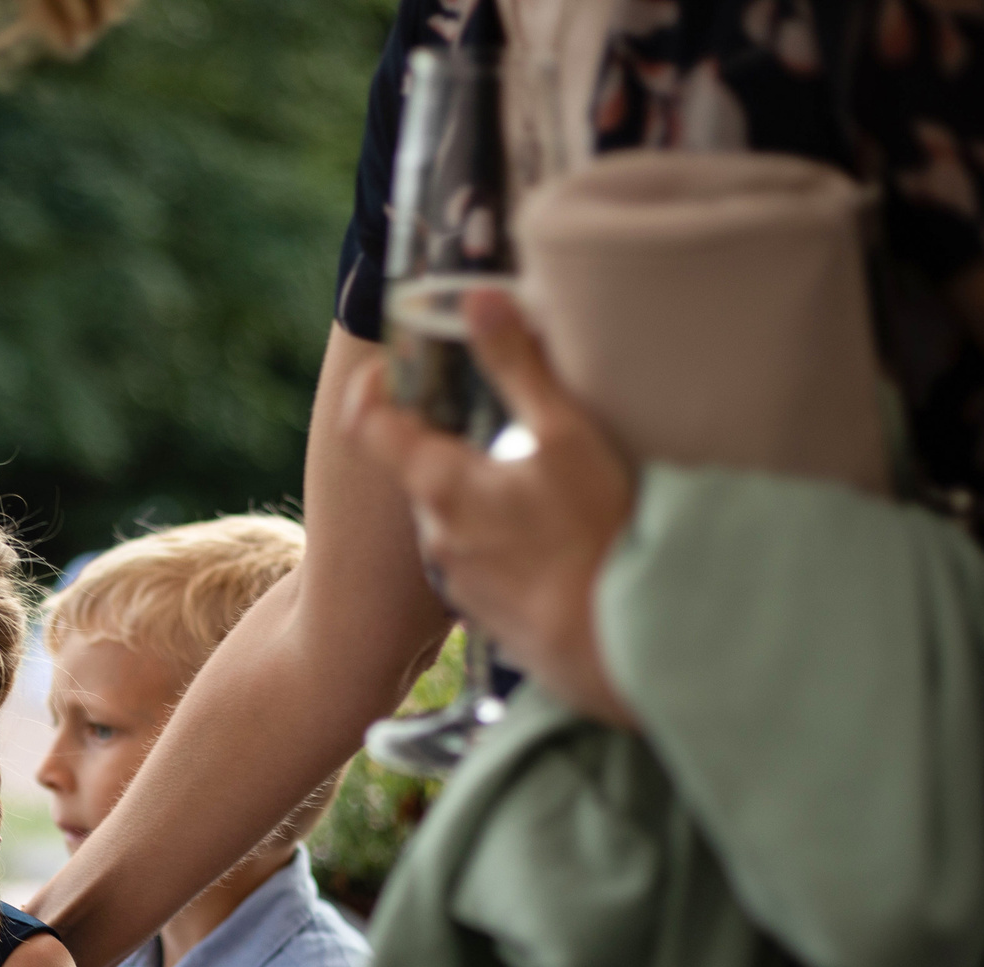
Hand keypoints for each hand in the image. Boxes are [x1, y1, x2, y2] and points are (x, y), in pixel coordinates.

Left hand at [344, 289, 639, 725]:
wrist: (614, 650)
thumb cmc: (595, 538)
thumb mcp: (565, 437)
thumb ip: (519, 367)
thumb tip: (480, 298)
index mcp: (439, 483)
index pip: (370, 423)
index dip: (375, 386)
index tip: (394, 365)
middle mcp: (433, 533)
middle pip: (426, 469)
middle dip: (460, 443)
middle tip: (513, 424)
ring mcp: (457, 579)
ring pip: (460, 517)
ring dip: (490, 497)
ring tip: (550, 492)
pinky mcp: (485, 614)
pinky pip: (487, 560)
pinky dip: (510, 543)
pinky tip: (557, 544)